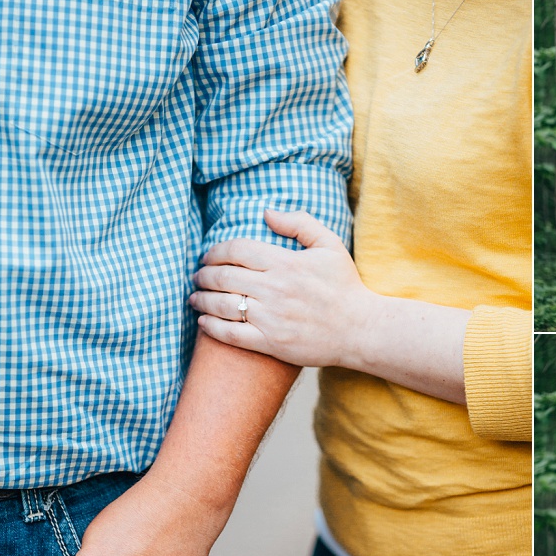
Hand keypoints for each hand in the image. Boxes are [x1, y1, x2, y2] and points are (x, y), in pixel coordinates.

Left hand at [190, 210, 372, 367]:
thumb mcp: (330, 245)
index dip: (215, 251)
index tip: (208, 256)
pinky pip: (231, 334)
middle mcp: (275, 289)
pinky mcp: (271, 343)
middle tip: (198, 276)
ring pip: (222, 305)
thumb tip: (266, 212)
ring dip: (201, 299)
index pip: (236, 250)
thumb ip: (299, 223)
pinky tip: (203, 321)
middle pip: (223, 276)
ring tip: (195, 297)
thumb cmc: (346, 286)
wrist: (361, 329)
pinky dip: (211, 326)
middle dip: (203, 274)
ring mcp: (271, 318)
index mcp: (286, 263)